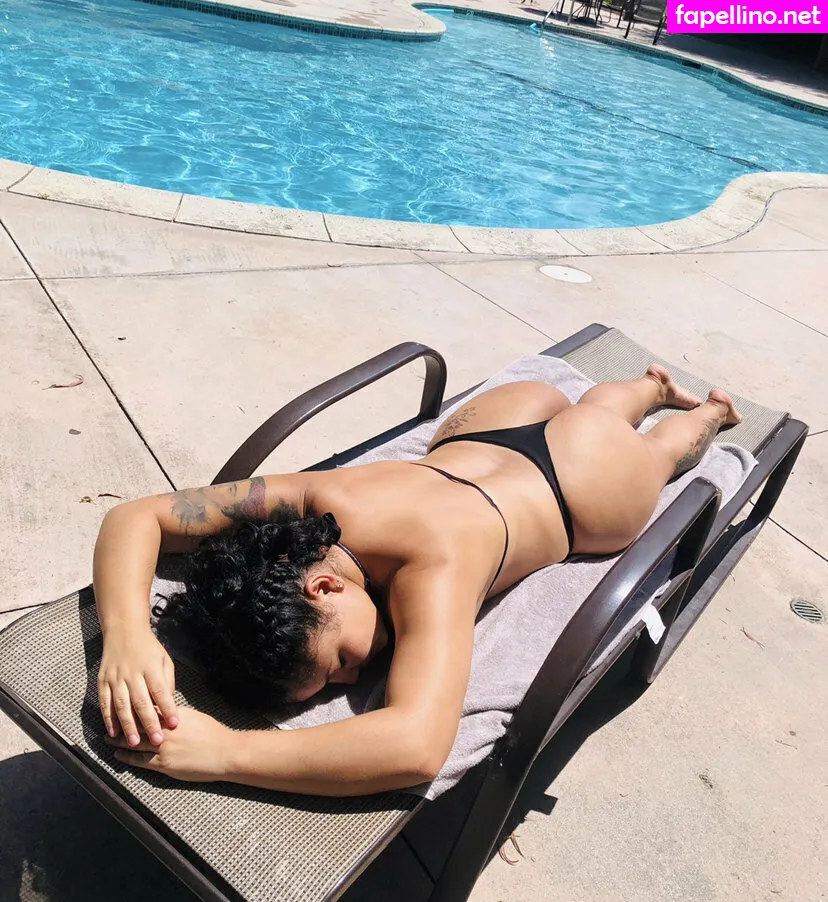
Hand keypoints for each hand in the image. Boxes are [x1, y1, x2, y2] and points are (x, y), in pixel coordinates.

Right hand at [98, 628, 177, 746]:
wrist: (124, 631)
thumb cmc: (148, 648)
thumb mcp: (164, 659)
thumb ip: (167, 681)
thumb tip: (169, 705)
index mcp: (151, 667)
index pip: (161, 690)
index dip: (168, 707)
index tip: (174, 723)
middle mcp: (132, 673)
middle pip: (141, 701)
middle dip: (149, 722)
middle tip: (157, 741)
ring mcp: (115, 678)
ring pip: (122, 705)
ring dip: (128, 725)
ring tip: (135, 742)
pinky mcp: (103, 681)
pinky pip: (105, 703)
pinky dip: (109, 719)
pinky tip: (114, 732)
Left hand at [106, 708, 234, 782]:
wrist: (224, 752)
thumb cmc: (214, 733)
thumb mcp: (194, 717)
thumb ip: (176, 715)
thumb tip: (165, 714)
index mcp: (174, 715)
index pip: (148, 708)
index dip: (134, 707)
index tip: (123, 704)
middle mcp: (166, 729)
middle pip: (138, 724)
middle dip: (122, 723)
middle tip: (108, 722)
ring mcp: (164, 747)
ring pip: (135, 742)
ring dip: (119, 740)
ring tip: (108, 739)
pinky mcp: (165, 764)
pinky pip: (141, 760)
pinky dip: (128, 757)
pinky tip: (120, 755)